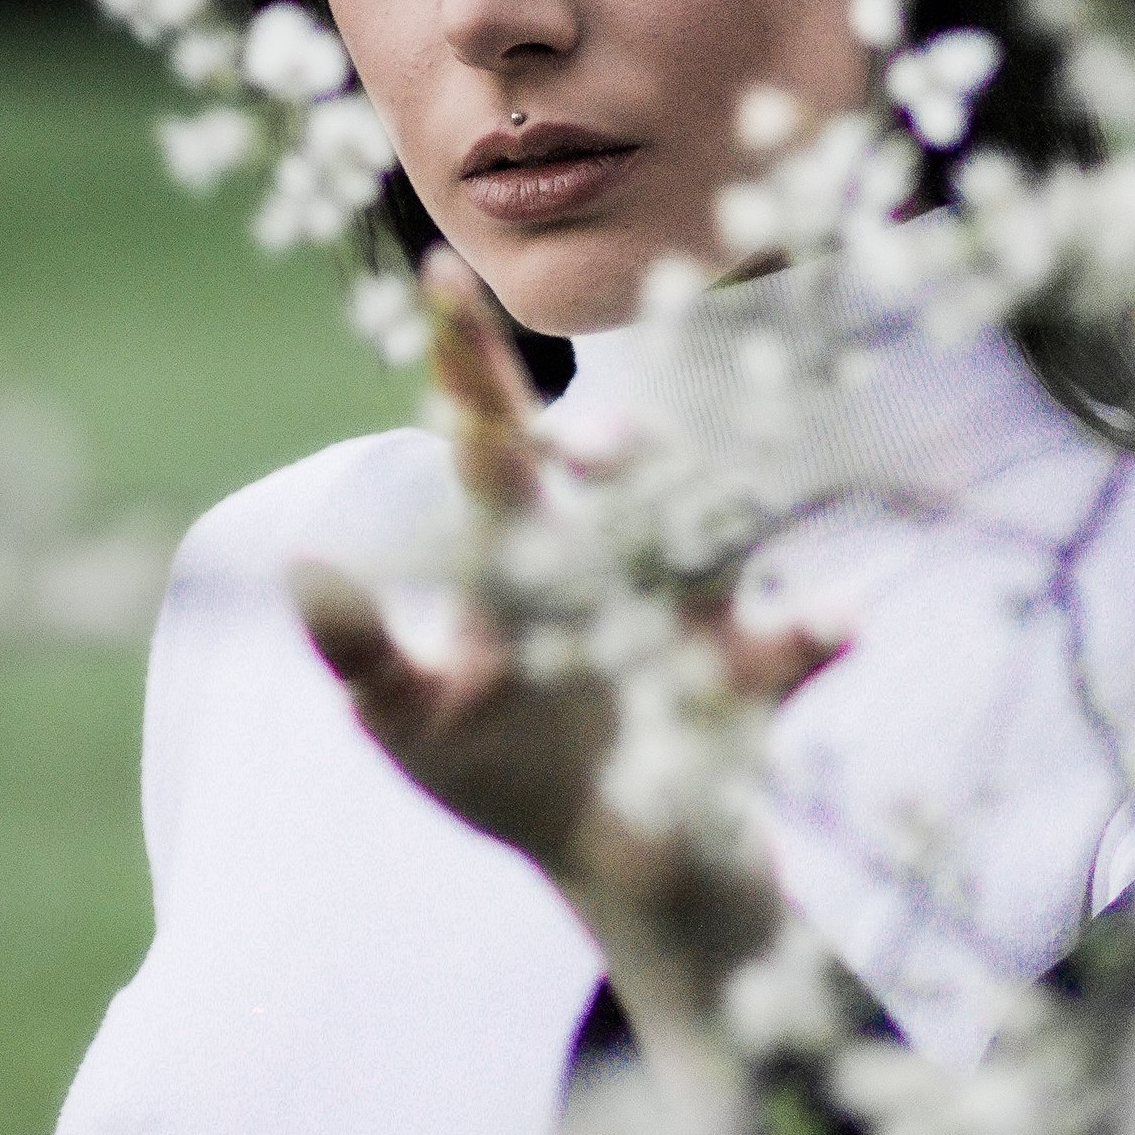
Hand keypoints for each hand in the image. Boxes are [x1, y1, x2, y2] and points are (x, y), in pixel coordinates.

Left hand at [293, 250, 837, 1027]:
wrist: (610, 860)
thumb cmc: (499, 771)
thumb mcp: (409, 719)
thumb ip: (360, 649)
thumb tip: (298, 562)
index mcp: (520, 549)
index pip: (490, 438)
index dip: (467, 360)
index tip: (440, 274)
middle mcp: (614, 554)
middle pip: (616, 469)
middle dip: (605, 447)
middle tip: (577, 449)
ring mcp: (688, 608)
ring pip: (712, 531)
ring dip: (707, 516)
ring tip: (713, 532)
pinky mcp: (746, 681)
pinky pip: (789, 649)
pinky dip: (812, 635)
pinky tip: (836, 625)